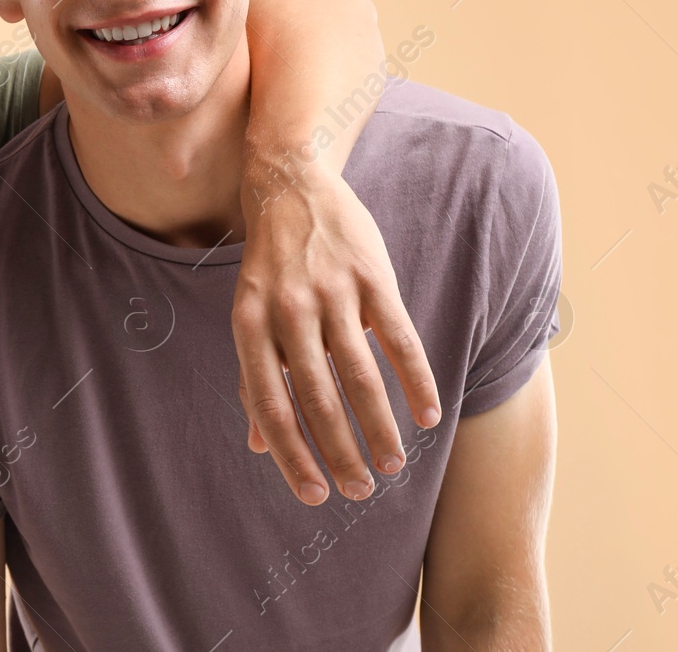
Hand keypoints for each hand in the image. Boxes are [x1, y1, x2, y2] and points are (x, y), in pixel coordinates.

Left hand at [231, 161, 440, 505]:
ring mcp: (331, 292)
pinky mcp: (371, 276)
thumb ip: (254, 375)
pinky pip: (399, 339)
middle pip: (317, 397)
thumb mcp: (248, 313)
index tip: (314, 495)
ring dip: (380, 428)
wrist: (290, 182)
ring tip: (393, 466)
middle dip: (340, 452)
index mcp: (249, 324)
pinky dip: (417, 382)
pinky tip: (429, 417)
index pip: (269, 403)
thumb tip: (257, 443)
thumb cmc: (268, 263)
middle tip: (360, 491)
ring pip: (360, 375)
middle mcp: (287, 310)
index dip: (291, 454)